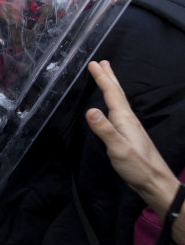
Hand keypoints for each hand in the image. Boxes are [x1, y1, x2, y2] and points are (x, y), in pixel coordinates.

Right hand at [86, 60, 179, 201]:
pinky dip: (113, 101)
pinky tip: (112, 107)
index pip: (112, 94)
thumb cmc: (137, 166)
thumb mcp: (118, 148)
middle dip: (109, 77)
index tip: (94, 63)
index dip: (102, 78)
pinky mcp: (129, 135)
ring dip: (112, 87)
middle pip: (118, 94)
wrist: (154, 182)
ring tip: (107, 78)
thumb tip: (90, 110)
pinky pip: (118, 110)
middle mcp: (128, 119)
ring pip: (119, 101)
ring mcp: (130, 127)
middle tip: (102, 62)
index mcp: (125, 119)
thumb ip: (104, 129)